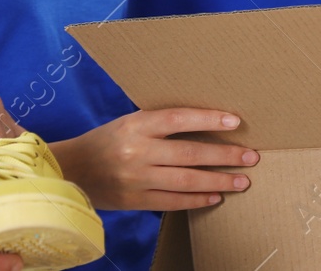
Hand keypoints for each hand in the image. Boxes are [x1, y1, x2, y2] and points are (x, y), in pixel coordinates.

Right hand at [53, 109, 257, 211]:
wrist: (70, 170)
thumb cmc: (106, 140)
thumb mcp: (129, 122)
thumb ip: (160, 124)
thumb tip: (205, 123)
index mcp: (136, 125)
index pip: (178, 119)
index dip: (208, 119)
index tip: (236, 121)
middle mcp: (137, 152)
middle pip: (189, 153)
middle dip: (224, 155)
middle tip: (251, 156)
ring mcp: (136, 179)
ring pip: (185, 181)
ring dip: (218, 180)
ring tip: (242, 180)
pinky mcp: (135, 201)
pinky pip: (172, 202)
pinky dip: (196, 200)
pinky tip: (216, 196)